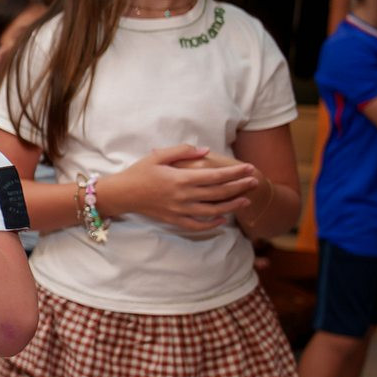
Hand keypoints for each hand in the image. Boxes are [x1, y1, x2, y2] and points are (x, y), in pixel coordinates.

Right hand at [105, 144, 257, 230]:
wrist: (121, 194)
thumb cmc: (139, 172)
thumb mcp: (158, 156)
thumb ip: (183, 151)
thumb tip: (206, 151)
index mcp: (180, 178)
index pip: (215, 175)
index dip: (234, 172)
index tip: (248, 168)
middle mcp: (183, 196)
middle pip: (218, 192)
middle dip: (239, 186)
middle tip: (254, 181)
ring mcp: (179, 210)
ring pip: (212, 210)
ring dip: (231, 205)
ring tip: (246, 200)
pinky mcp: (174, 220)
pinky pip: (197, 225)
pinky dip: (211, 224)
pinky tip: (221, 219)